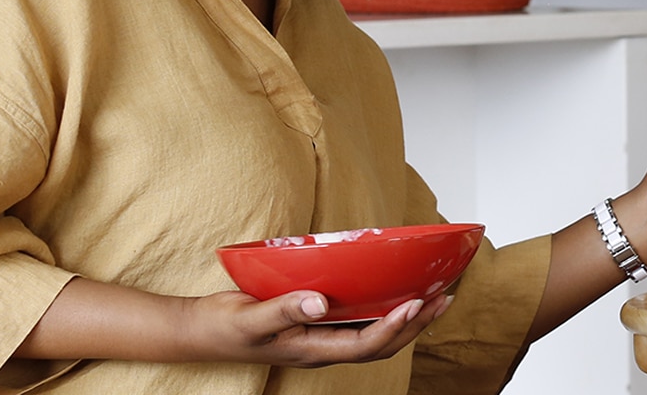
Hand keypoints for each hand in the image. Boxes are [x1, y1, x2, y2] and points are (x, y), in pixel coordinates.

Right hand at [181, 290, 450, 366]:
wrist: (203, 331)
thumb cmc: (224, 326)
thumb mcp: (250, 318)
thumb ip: (284, 309)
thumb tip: (318, 302)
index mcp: (310, 350)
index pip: (363, 345)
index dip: (392, 327)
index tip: (415, 303)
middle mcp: (323, 347)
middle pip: (380, 344)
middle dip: (414, 325)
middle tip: (443, 298)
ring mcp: (322, 339)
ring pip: (375, 336)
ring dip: (407, 319)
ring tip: (434, 298)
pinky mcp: (318, 326)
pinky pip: (361, 324)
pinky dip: (385, 311)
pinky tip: (397, 295)